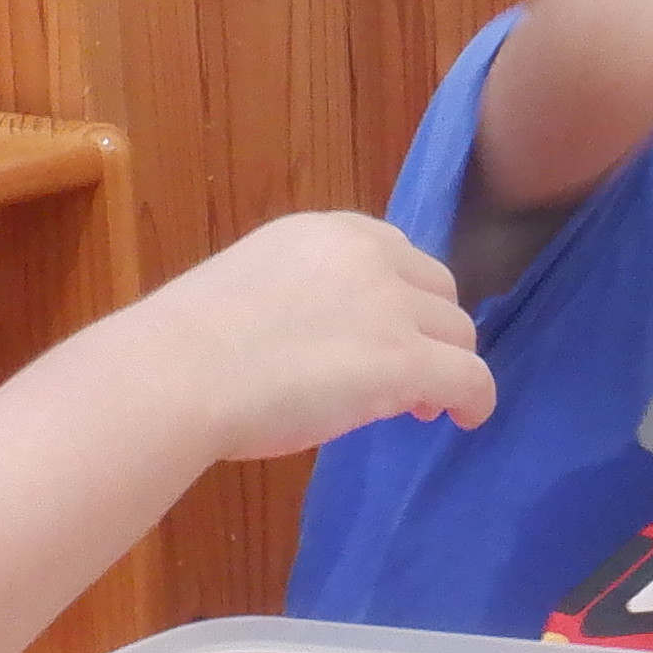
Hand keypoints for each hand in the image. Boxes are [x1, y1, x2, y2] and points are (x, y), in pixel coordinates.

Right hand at [113, 213, 494, 465]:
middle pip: (439, 290)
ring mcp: (392, 307)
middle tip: (405, 376)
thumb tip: (327, 340)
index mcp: (328, 232)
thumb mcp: (254, 288)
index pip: (398, 256)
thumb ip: (304, 297)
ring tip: (419, 406)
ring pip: (460, 333)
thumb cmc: (189, 346)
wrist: (177, 375)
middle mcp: (370, 256)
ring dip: (446, 366)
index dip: (402, 301)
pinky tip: (464, 420)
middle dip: (429, 330)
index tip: (384, 335)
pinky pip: (471, 378)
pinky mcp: (406, 360)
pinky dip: (476, 400)